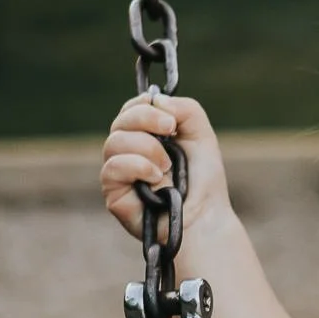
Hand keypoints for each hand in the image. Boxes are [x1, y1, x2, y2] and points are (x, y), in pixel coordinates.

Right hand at [100, 93, 232, 245]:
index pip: (130, 110)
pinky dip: (138, 166)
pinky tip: (156, 179)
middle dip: (146, 119)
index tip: (170, 119)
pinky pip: (113, 167)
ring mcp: (119, 173)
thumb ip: (185, 108)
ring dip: (147, 148)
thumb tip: (156, 100)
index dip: (144, 105)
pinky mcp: (113, 193)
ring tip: (167, 166)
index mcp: (146, 136)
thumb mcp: (202, 135)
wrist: (205, 216)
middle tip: (170, 131)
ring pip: (115, 142)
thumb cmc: (203, 181)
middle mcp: (128, 152)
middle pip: (120, 121)